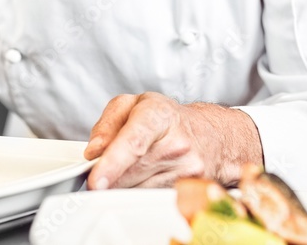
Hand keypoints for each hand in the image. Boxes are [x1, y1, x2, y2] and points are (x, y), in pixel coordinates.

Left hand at [83, 92, 262, 189]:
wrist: (211, 136)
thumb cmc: (168, 119)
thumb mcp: (132, 105)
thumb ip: (107, 124)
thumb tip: (94, 152)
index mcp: (159, 116)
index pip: (134, 142)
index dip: (113, 163)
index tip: (96, 181)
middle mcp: (176, 143)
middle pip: (130, 172)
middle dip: (110, 175)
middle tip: (103, 169)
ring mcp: (186, 169)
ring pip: (138, 190)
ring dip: (125, 185)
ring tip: (133, 167)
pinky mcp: (189, 190)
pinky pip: (151, 200)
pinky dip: (141, 192)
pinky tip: (147, 178)